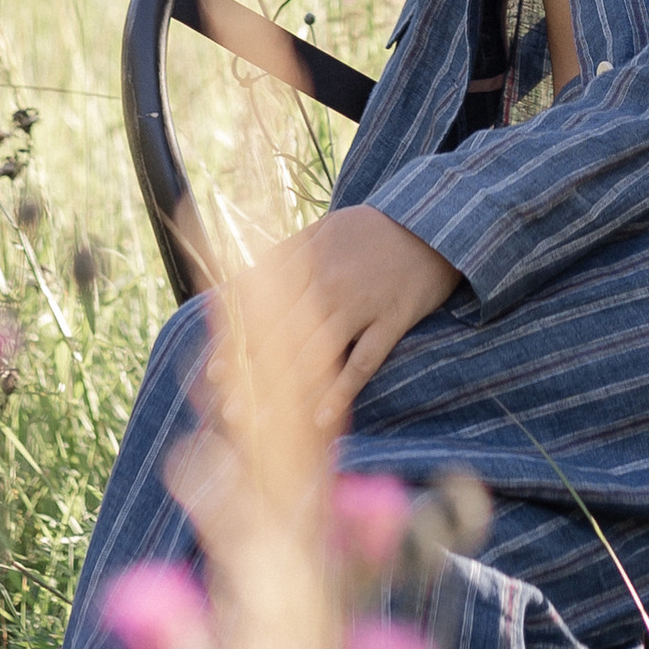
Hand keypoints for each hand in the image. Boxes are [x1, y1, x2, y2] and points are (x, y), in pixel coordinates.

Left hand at [232, 207, 461, 428]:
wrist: (432, 223)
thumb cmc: (372, 228)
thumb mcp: (325, 227)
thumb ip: (287, 253)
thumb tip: (246, 280)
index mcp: (310, 260)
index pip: (265, 306)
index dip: (238, 342)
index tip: (216, 370)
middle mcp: (330, 284)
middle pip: (283, 336)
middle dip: (253, 375)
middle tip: (229, 410)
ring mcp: (362, 304)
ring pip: (317, 354)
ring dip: (288, 391)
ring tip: (263, 425)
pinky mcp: (393, 320)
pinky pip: (364, 361)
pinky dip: (342, 390)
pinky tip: (322, 417)